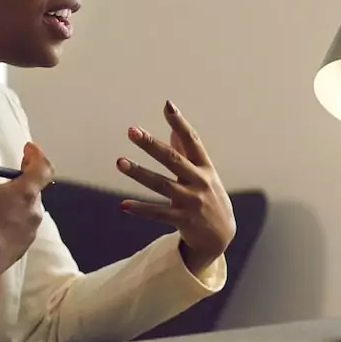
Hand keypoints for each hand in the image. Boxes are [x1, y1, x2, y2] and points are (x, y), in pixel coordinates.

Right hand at [0, 111, 53, 286]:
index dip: (36, 155)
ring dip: (15, 202)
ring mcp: (29, 233)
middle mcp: (34, 212)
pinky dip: (11, 221)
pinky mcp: (21, 250)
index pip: (43, 167)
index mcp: (26, 192)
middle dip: (21, 179)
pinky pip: (20, 229)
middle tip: (3, 175)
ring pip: (27, 210)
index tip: (27, 148)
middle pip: (33, 189)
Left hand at [116, 101, 235, 274]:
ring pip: (161, 185)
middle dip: (151, 144)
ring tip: (120, 162)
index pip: (192, 140)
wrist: (221, 236)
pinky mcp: (183, 220)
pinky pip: (158, 213)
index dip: (180, 123)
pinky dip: (140, 209)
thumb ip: (188, 152)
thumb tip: (173, 128)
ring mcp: (192, 202)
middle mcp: (200, 182)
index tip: (167, 105)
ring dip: (139, 173)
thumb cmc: (209, 197)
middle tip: (132, 131)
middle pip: (173, 160)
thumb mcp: (204, 174)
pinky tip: (122, 205)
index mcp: (205, 167)